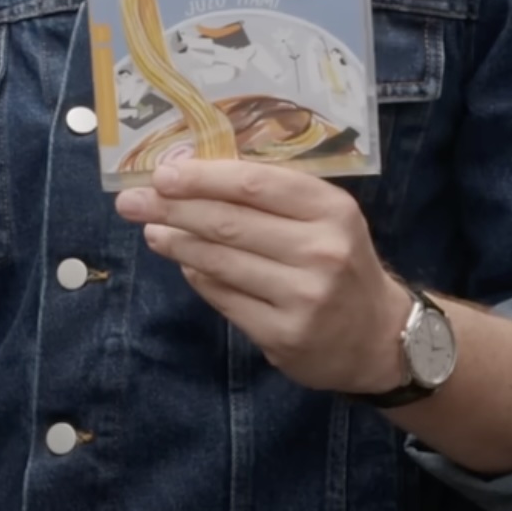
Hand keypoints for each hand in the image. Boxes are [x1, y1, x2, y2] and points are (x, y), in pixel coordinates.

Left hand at [113, 159, 412, 395]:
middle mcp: (320, 251)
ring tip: (152, 230)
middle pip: (229, 222)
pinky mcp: (283, 335)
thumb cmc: (342, 263)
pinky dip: (198, 277)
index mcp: (331, 210)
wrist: (379, 337)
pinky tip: (184, 264)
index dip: (202, 177)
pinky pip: (224, 298)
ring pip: (220, 261)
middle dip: (173, 208)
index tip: (162, 173)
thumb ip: (274, 196)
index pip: (254, 184)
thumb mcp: (326, 218)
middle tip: (132, 201)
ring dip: (177, 243)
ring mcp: (302, 297)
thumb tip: (195, 178)